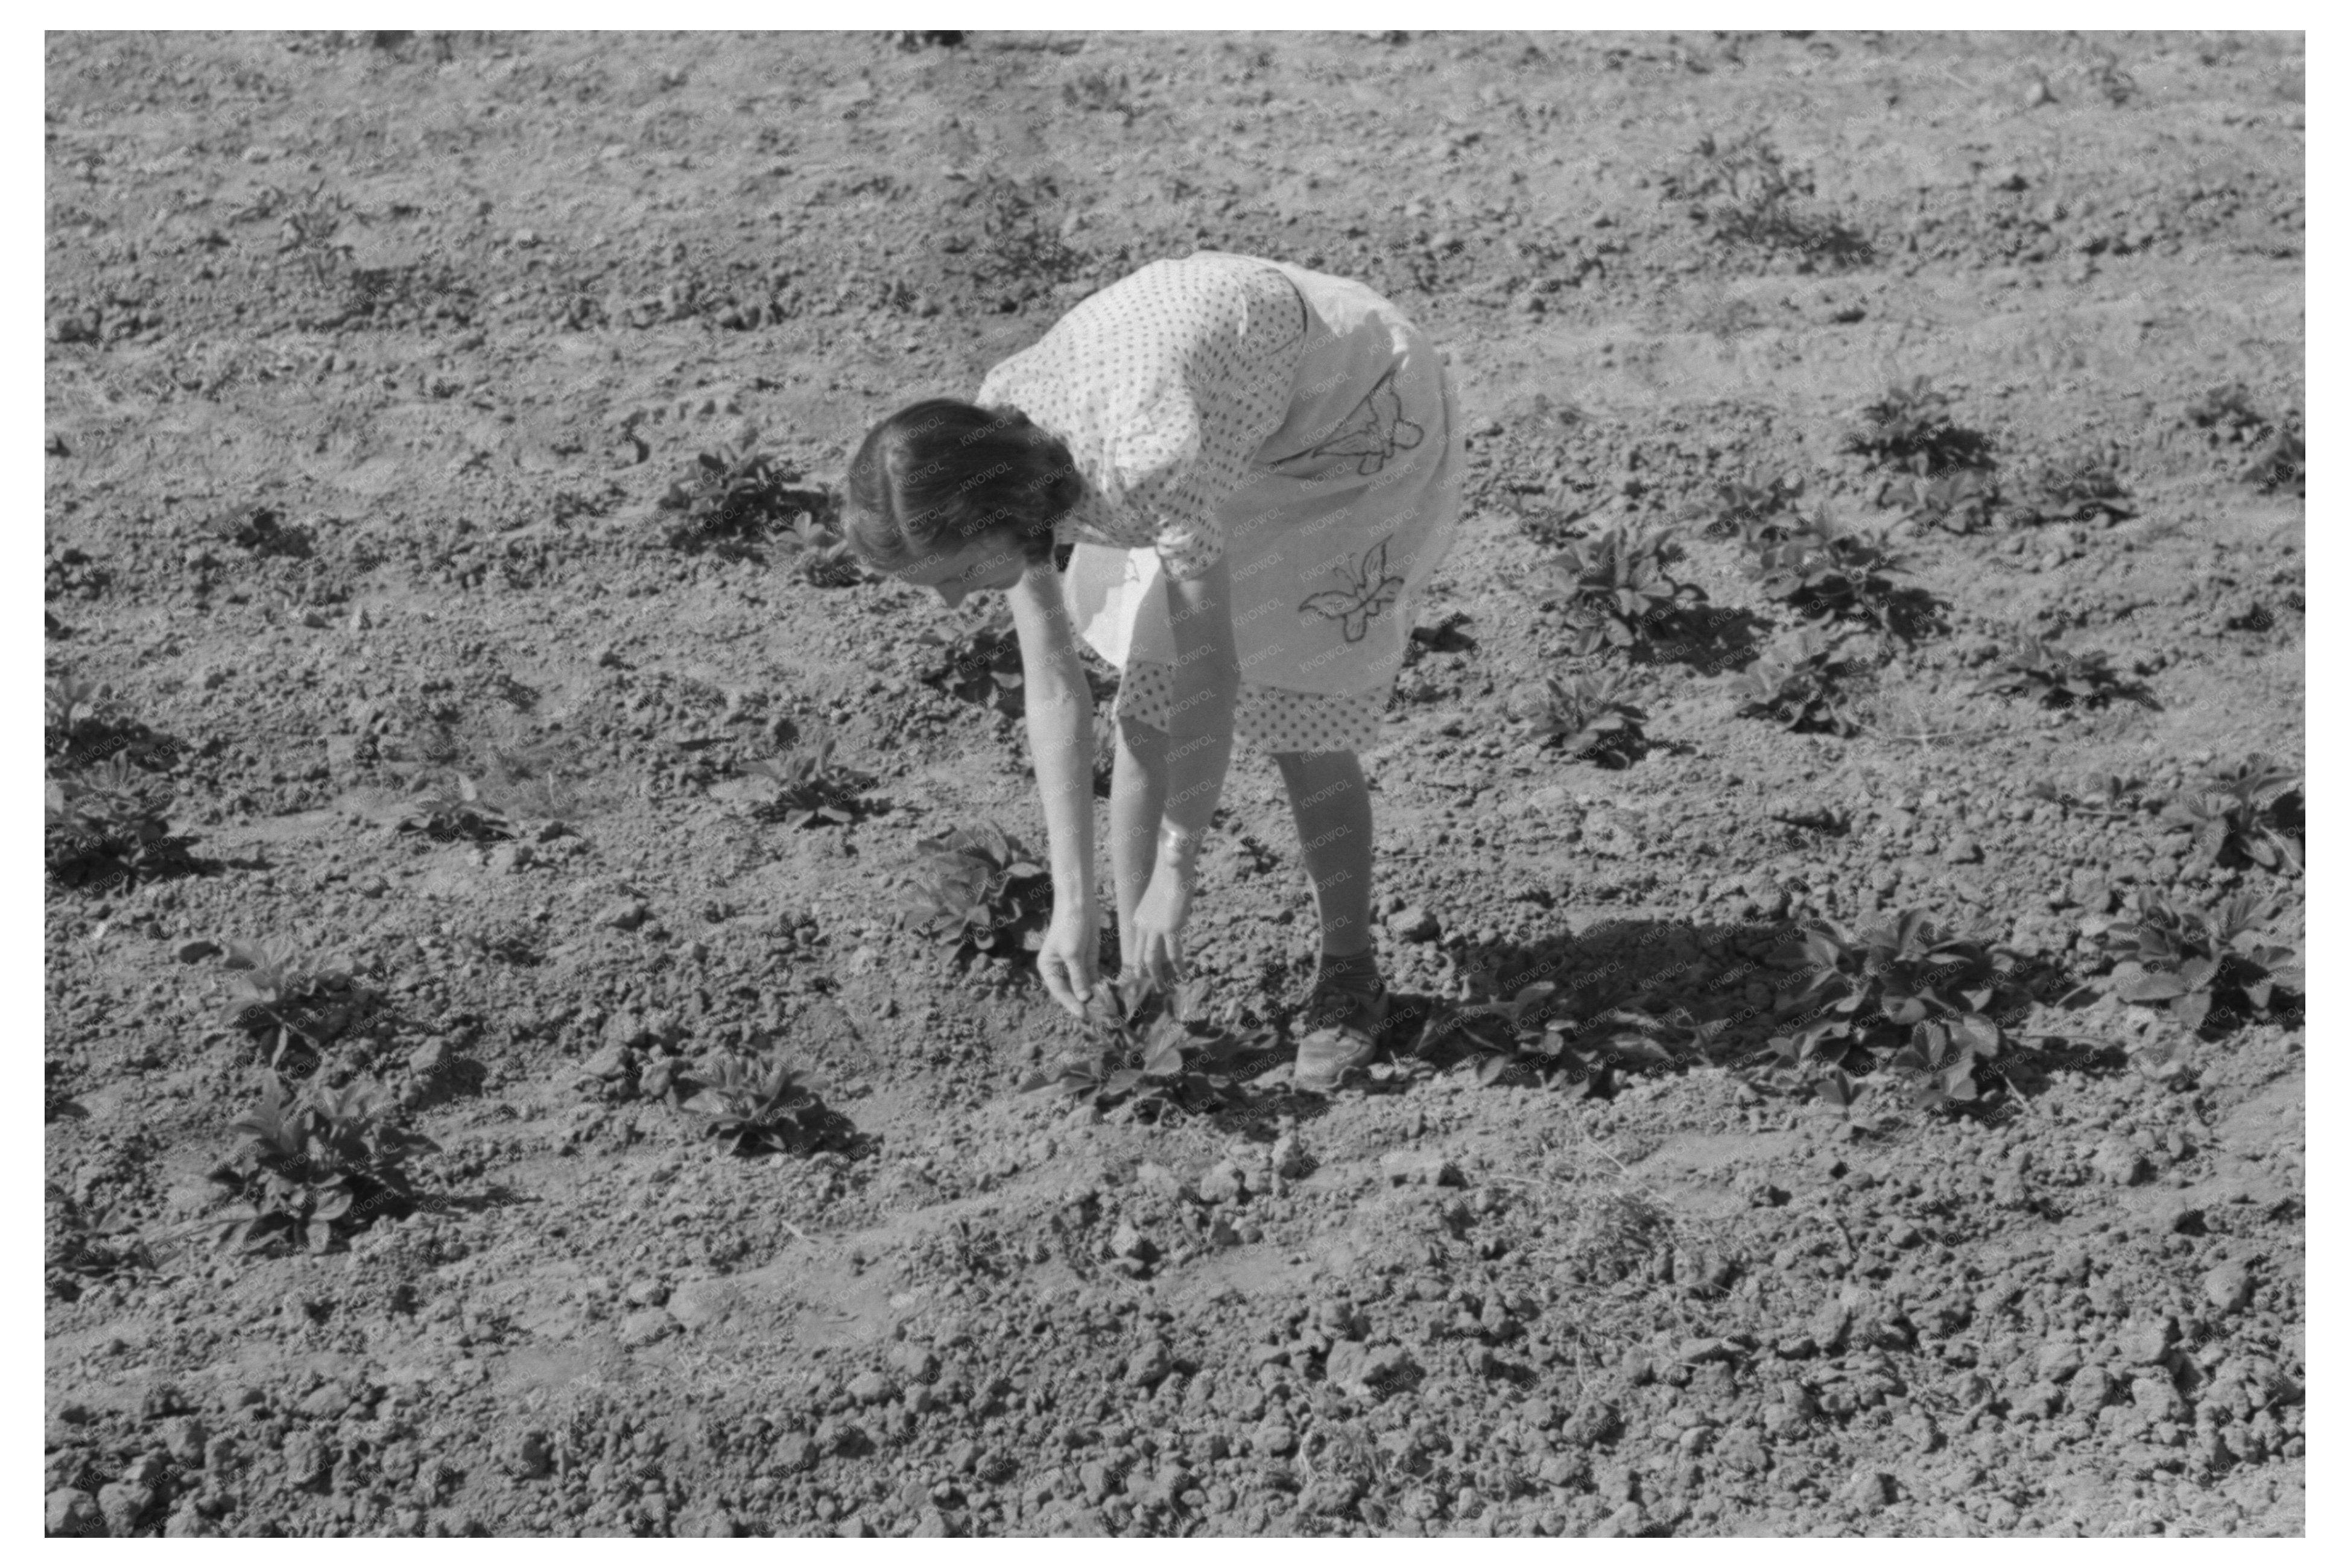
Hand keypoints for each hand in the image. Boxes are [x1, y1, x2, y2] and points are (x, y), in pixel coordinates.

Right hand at [1036, 900, 1100, 1018]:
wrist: (1079, 904)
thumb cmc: (1069, 926)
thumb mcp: (1073, 953)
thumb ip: (1079, 977)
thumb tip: (1084, 999)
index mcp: (1049, 968)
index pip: (1060, 991)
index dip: (1071, 1004)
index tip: (1083, 1015)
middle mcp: (1061, 970)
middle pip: (1072, 992)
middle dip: (1084, 1003)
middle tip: (1097, 1016)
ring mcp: (1076, 966)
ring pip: (1084, 987)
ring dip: (1094, 997)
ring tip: (1106, 1010)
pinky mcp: (1089, 961)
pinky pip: (1094, 978)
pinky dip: (1101, 986)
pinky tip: (1110, 995)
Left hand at [1124, 864, 1193, 990]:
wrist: (1173, 865)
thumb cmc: (1170, 878)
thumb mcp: (1161, 899)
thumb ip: (1162, 914)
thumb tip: (1163, 924)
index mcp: (1139, 918)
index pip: (1137, 945)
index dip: (1139, 962)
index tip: (1141, 975)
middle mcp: (1144, 925)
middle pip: (1141, 956)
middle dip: (1144, 974)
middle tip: (1150, 988)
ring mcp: (1156, 927)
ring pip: (1152, 959)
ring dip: (1157, 976)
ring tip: (1162, 989)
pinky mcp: (1171, 927)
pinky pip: (1173, 952)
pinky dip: (1177, 965)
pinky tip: (1182, 975)